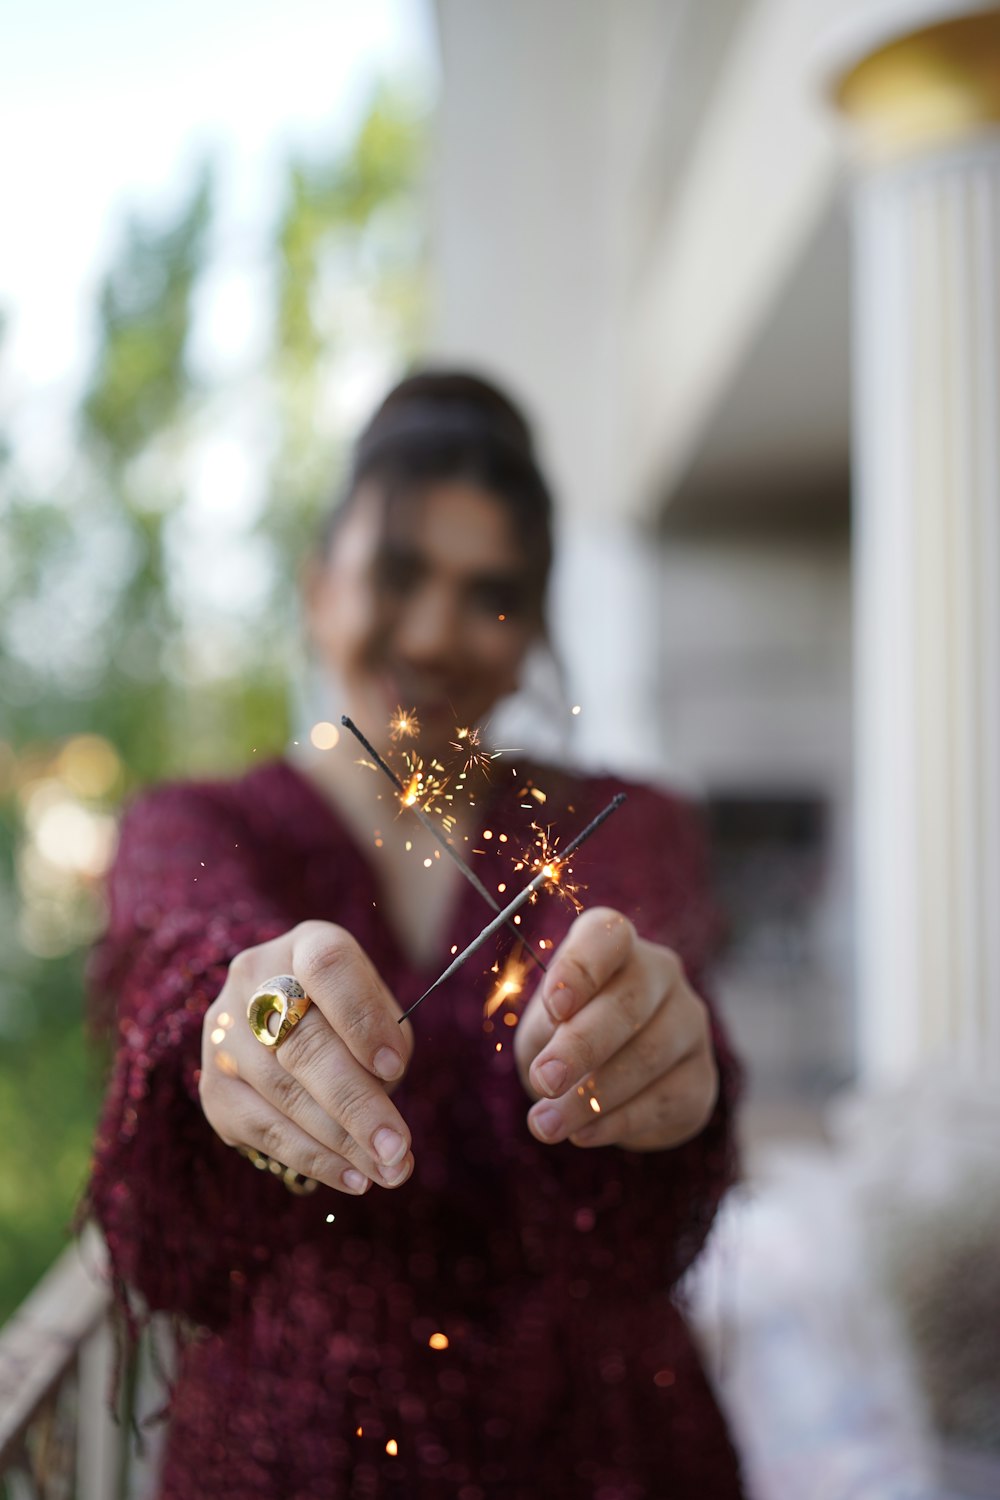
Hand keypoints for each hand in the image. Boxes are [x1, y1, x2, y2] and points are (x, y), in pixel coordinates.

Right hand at [199, 920, 414, 1195]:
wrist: (279, 1017)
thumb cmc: (348, 1012)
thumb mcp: (375, 1006)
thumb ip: (386, 1039)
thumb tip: (384, 1103)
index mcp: (304, 946)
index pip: (327, 968)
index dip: (361, 1018)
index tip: (396, 1067)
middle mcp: (253, 980)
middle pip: (303, 1043)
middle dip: (357, 1104)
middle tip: (398, 1148)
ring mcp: (224, 1032)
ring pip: (284, 1093)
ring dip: (342, 1142)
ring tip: (390, 1171)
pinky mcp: (214, 1087)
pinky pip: (264, 1131)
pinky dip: (314, 1159)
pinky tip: (354, 1178)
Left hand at [514, 908, 717, 1151]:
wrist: (605, 1077)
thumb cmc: (565, 1032)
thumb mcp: (543, 1023)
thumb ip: (546, 1031)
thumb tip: (554, 1070)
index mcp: (614, 943)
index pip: (607, 937)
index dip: (581, 969)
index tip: (554, 1005)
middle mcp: (661, 972)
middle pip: (629, 1003)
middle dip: (581, 1046)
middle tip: (545, 1080)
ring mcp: (690, 1023)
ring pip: (648, 1056)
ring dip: (592, 1096)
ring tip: (546, 1124)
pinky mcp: (702, 1076)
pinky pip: (665, 1100)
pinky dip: (618, 1121)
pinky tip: (583, 1133)